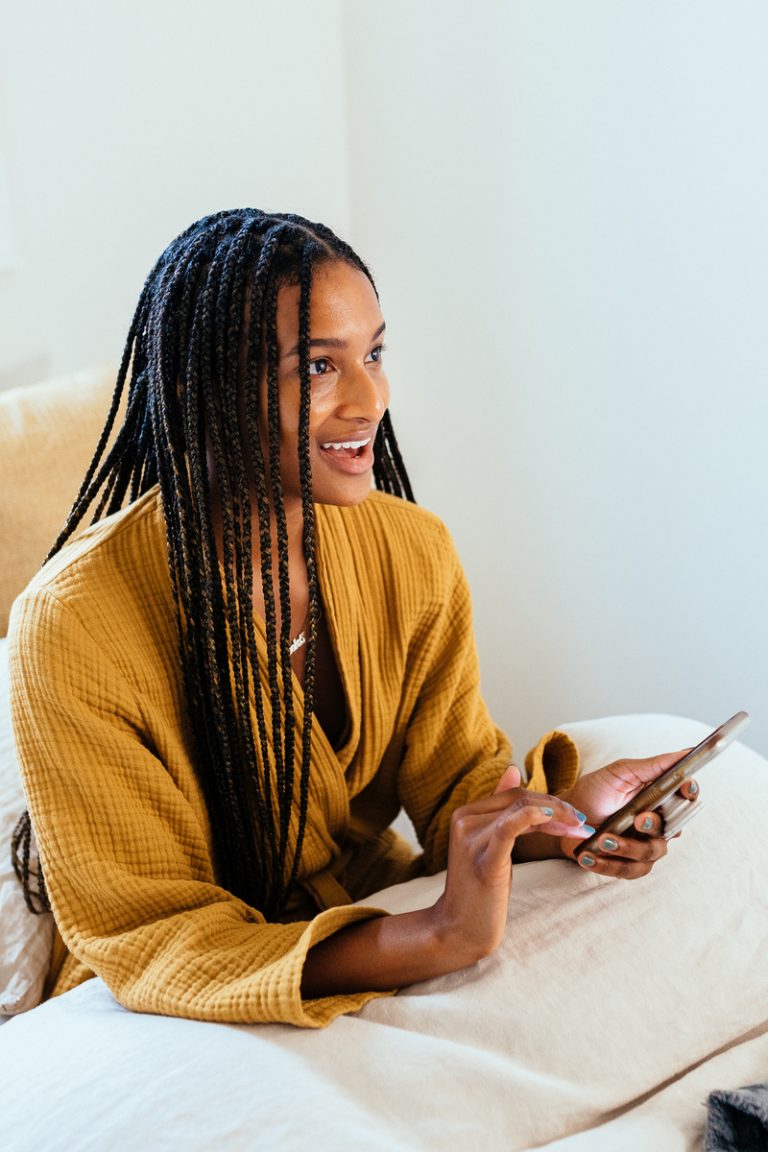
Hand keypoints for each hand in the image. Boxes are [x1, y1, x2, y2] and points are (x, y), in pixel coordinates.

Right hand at [429, 765, 591, 965]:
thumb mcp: (490, 846)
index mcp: (465, 814)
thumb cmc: (480, 890)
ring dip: (557, 815)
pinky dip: (536, 816)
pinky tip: (556, 820)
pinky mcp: (484, 859)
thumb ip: (501, 812)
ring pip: (521, 809)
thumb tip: (513, 770)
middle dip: (556, 807)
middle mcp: (464, 820)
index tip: (572, 816)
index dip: (546, 801)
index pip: (513, 795)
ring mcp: (471, 839)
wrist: (459, 929)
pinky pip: (511, 825)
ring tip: (578, 828)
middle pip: (519, 799)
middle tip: (581, 822)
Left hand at [558, 751, 699, 877]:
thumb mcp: (621, 772)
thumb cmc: (595, 791)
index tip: (684, 787)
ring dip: (627, 847)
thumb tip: (686, 752)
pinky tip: (589, 856)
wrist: (567, 817)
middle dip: (655, 825)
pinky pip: (629, 870)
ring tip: (603, 840)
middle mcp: (657, 823)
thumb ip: (653, 766)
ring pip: (652, 852)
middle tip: (638, 820)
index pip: (686, 796)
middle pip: (673, 829)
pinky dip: (608, 864)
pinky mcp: (628, 864)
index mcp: (659, 798)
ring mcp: (644, 845)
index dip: (689, 792)